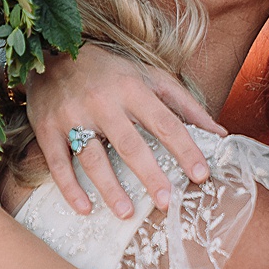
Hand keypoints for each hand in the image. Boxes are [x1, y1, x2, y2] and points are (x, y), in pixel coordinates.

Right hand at [26, 43, 222, 219]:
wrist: (52, 55)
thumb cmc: (110, 71)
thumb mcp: (149, 77)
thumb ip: (185, 104)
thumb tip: (220, 134)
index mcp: (132, 88)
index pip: (165, 123)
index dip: (185, 149)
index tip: (201, 175)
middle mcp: (103, 101)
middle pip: (130, 144)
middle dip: (150, 174)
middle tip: (166, 202)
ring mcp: (72, 115)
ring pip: (93, 158)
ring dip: (110, 188)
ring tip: (127, 213)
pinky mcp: (47, 128)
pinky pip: (58, 163)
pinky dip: (70, 188)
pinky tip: (85, 208)